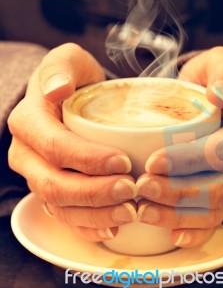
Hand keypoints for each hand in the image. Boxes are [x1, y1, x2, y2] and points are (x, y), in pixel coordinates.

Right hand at [8, 43, 136, 241]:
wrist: (67, 97)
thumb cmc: (70, 78)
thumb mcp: (67, 60)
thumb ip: (61, 67)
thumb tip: (56, 89)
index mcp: (28, 123)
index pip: (54, 147)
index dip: (87, 159)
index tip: (122, 161)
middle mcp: (26, 155)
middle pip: (54, 185)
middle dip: (94, 193)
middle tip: (131, 191)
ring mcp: (37, 176)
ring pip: (60, 207)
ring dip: (95, 215)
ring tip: (130, 211)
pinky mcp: (51, 192)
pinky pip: (64, 218)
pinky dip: (88, 227)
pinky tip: (114, 226)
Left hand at [137, 46, 222, 246]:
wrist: (216, 99)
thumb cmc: (213, 81)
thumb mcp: (220, 62)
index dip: (187, 160)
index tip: (152, 161)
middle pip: (219, 186)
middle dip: (178, 192)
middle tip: (142, 188)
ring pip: (215, 208)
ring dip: (178, 214)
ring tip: (144, 211)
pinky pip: (217, 222)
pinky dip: (195, 232)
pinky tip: (172, 236)